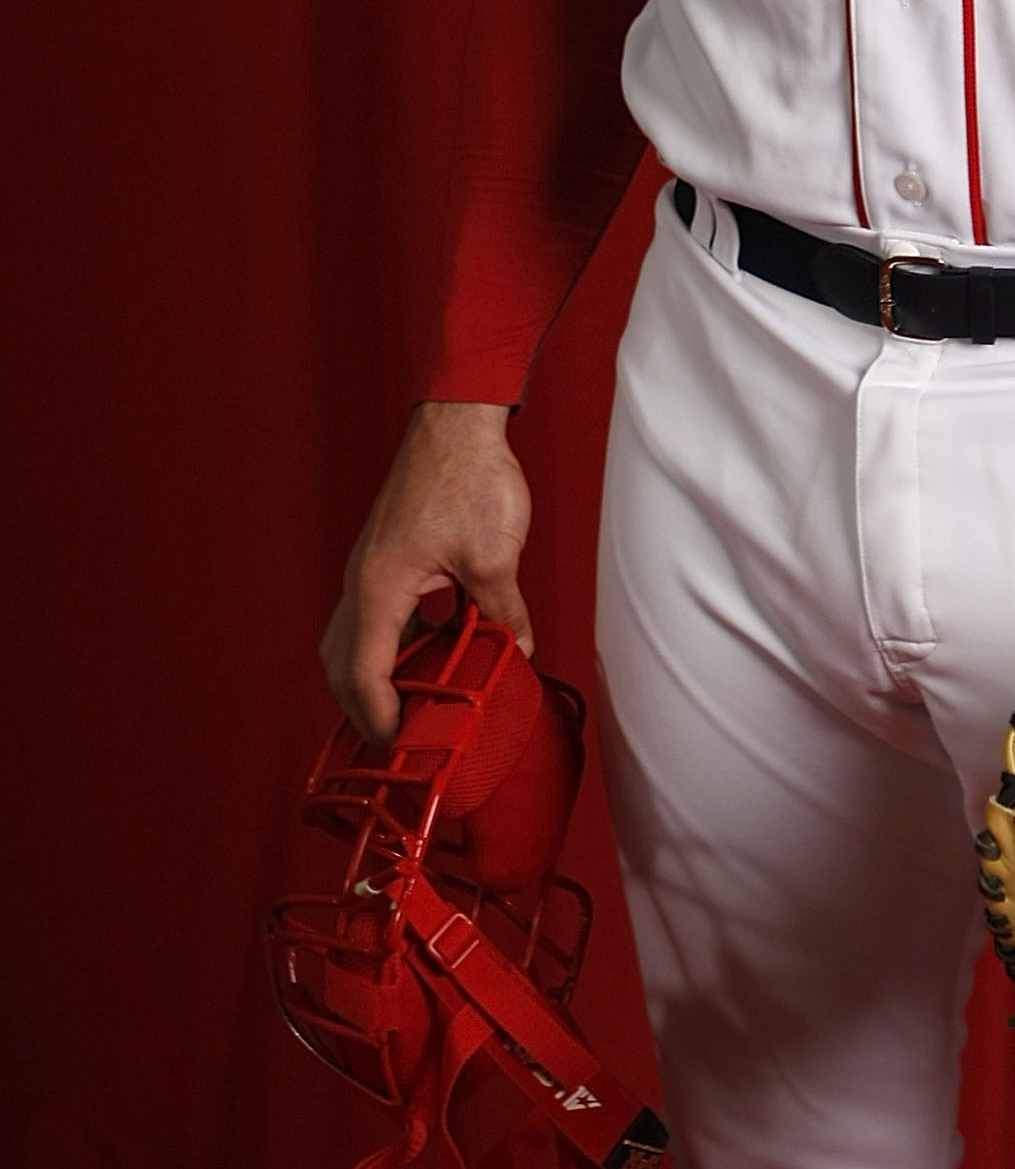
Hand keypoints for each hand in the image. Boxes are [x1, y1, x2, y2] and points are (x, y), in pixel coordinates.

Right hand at [320, 401, 533, 742]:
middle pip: (343, 664)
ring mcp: (370, 568)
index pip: (364, 674)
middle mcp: (363, 581)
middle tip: (401, 738)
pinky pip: (377, 615)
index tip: (403, 747)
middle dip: (364, 707)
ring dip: (377, 676)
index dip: (380, 718)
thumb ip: (504, 612)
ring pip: (354, 639)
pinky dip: (394, 643)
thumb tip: (518, 651)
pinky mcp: (386, 556)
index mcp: (380, 588)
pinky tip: (435, 649)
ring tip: (416, 704)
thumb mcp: (495, 555)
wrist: (457, 421)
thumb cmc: (469, 477)